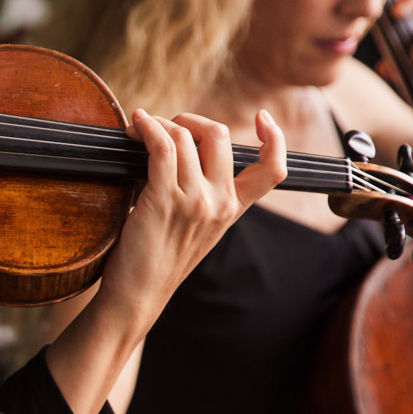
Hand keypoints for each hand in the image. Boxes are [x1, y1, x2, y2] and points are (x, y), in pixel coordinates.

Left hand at [94, 108, 286, 326]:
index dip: (276, 138)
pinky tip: (136, 125)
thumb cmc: (157, 261)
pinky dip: (147, 128)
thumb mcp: (195, 229)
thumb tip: (184, 152)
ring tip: (139, 130)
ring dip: (159, 124)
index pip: (273, 169)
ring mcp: (194, 201)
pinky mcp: (164, 200)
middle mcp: (220, 203)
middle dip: (190, 120)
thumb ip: (202, 196)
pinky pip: (161, 147)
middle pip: (220, 135)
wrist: (138, 295)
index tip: (263, 118)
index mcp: (233, 209)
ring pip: (184, 137)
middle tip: (165, 127)